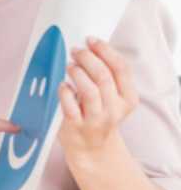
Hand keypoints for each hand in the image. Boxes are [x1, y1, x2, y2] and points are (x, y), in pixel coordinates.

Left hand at [58, 38, 138, 159]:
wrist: (91, 148)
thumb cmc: (97, 115)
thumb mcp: (111, 97)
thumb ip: (106, 76)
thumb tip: (90, 46)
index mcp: (127, 99)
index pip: (121, 68)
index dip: (105, 51)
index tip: (91, 40)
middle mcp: (114, 109)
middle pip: (104, 76)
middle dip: (88, 58)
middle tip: (75, 50)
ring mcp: (96, 119)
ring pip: (89, 90)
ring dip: (77, 73)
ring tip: (69, 66)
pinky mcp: (76, 127)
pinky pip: (69, 106)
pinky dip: (64, 92)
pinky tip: (62, 85)